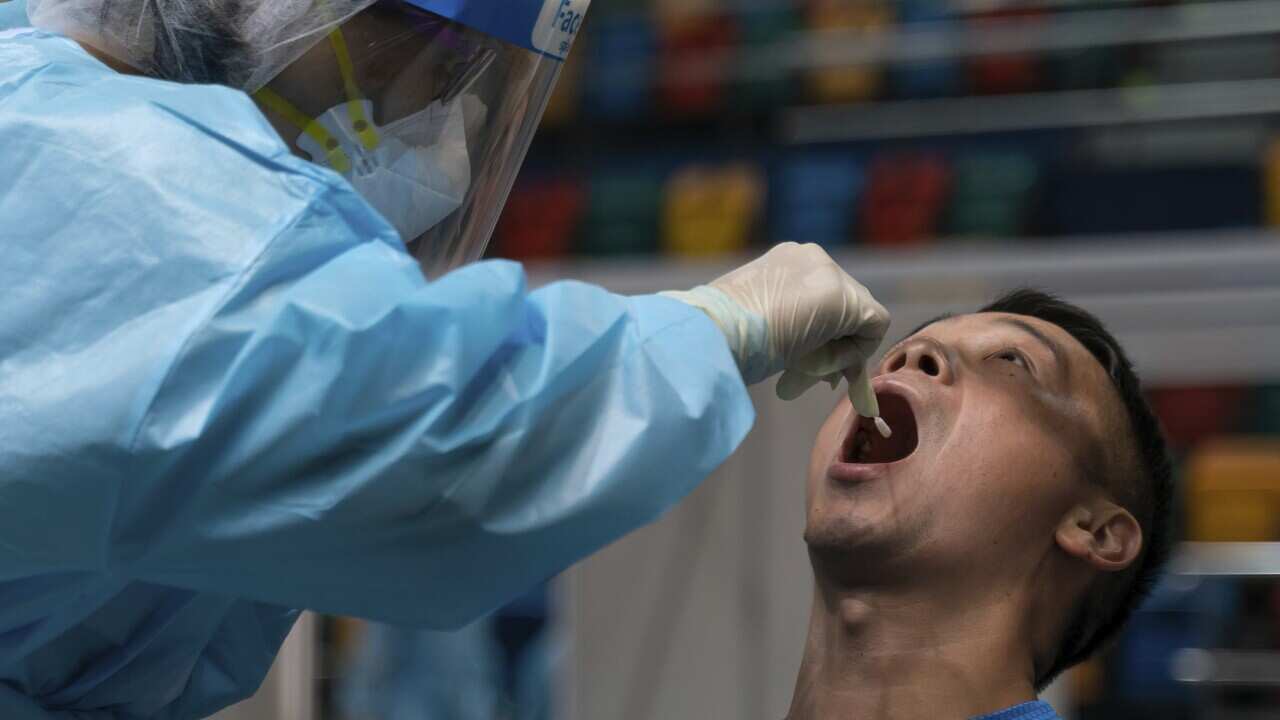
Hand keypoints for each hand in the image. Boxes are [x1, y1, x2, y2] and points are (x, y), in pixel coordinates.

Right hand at [662, 243, 890, 415]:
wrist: (709, 334)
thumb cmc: (718, 334)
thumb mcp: (755, 323)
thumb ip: (784, 327)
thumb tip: (807, 358)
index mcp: (785, 261)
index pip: (821, 297)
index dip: (822, 334)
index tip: (805, 364)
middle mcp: (810, 257)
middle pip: (846, 306)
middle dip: (835, 344)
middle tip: (817, 378)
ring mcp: (828, 273)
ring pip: (860, 317)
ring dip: (838, 352)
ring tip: (805, 373)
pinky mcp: (843, 297)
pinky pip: (872, 327)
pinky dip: (852, 353)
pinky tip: (817, 365)